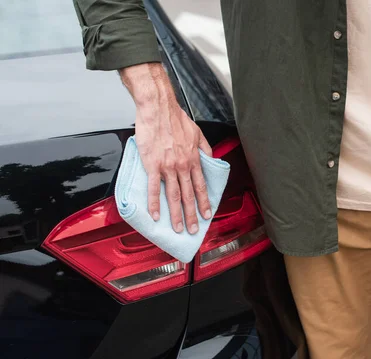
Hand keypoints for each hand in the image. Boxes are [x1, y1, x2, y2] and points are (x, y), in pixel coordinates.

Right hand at [120, 63, 212, 233]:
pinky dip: (154, 203)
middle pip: (189, 195)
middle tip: (193, 230)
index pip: (201, 186)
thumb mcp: (198, 133)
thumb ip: (205, 149)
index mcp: (194, 159)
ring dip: (176, 214)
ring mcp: (168, 167)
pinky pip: (154, 188)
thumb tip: (210, 159)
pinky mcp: (152, 165)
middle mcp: (183, 165)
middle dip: (192, 215)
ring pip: (174, 195)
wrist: (158, 108)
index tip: (207, 215)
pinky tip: (155, 215)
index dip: (204, 202)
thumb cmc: (175, 118)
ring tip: (177, 228)